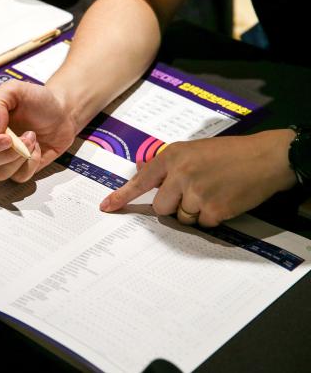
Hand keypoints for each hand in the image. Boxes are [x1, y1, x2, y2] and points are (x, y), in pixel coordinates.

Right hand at [0, 79, 77, 181]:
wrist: (62, 113)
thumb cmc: (38, 100)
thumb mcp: (15, 90)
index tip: (6, 138)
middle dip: (5, 154)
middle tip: (27, 137)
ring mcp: (4, 159)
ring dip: (20, 158)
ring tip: (33, 139)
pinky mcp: (20, 169)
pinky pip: (19, 177)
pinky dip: (31, 164)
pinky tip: (37, 149)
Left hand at [100, 130, 297, 226]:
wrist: (266, 158)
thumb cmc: (229, 153)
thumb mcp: (193, 149)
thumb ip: (166, 162)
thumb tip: (140, 169)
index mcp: (173, 156)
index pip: (141, 181)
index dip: (122, 196)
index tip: (106, 208)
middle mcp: (181, 174)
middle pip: (160, 207)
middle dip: (173, 205)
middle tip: (194, 192)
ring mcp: (196, 193)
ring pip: (181, 217)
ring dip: (194, 211)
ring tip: (213, 191)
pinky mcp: (214, 210)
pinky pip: (202, 224)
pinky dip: (211, 217)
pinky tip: (223, 200)